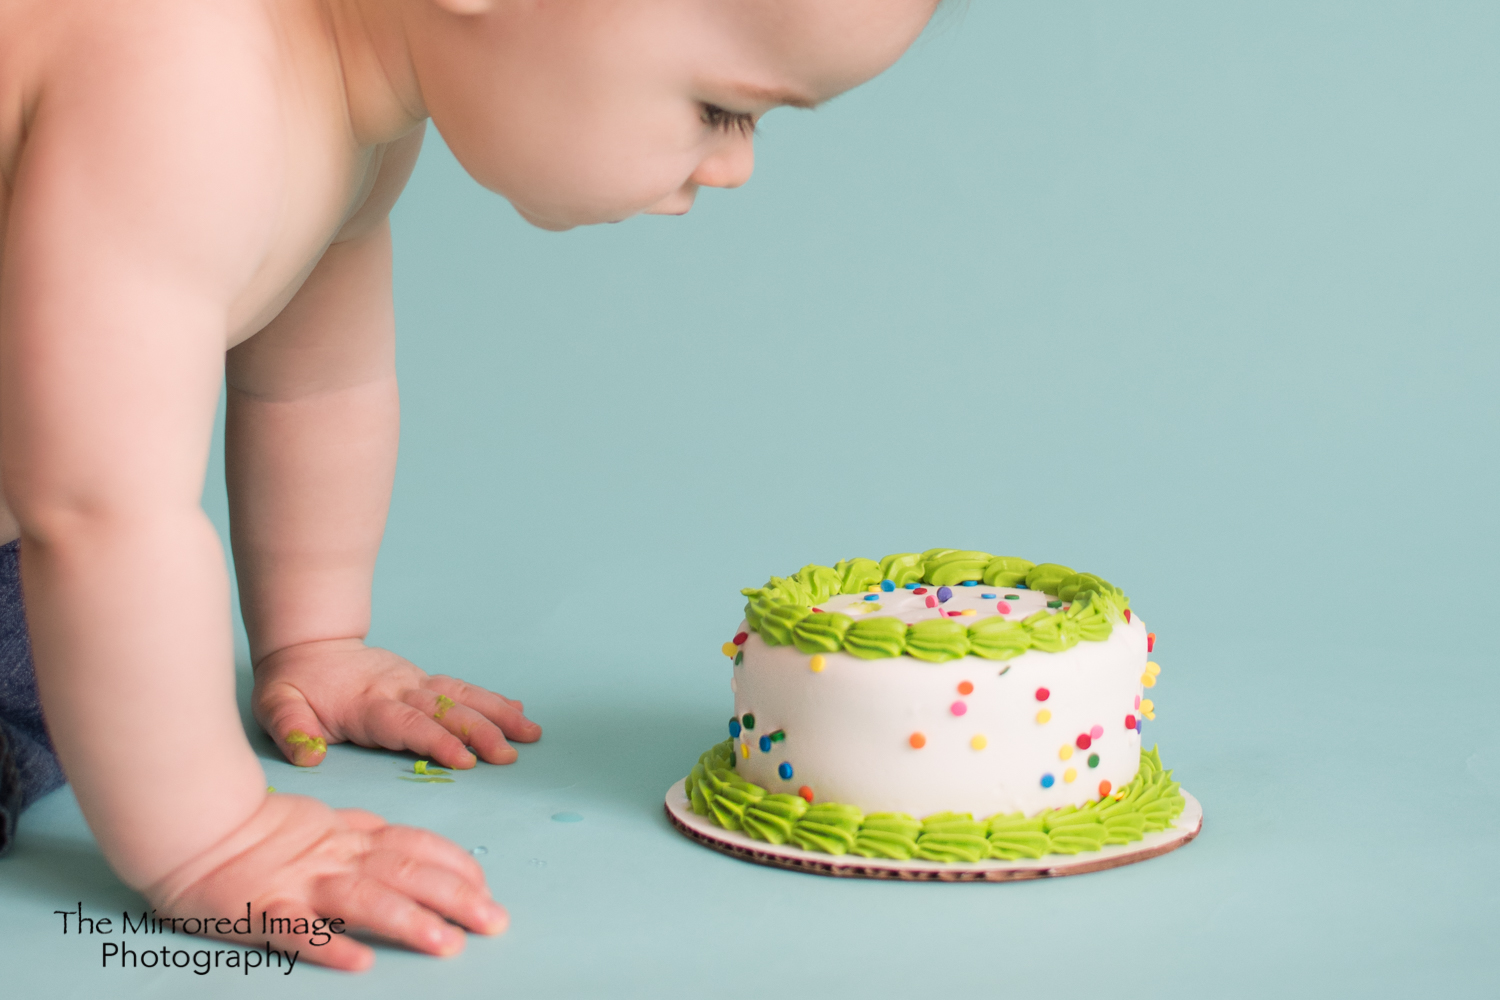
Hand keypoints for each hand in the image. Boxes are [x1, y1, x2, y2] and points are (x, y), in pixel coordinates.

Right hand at [147, 792, 505, 969]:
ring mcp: (299, 883)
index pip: (416, 846)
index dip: (456, 865)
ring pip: (364, 900)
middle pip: (406, 873)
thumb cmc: (256, 829)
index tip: (487, 888)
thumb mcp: (324, 821)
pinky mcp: (260, 911)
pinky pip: (296, 931)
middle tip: (495, 922)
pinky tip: (358, 961)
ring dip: (409, 922)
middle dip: (456, 898)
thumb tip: (419, 850)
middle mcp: (334, 858)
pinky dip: (328, 944)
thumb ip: (367, 836)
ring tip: (447, 945)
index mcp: (350, 837)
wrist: (190, 823)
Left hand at [252, 639, 539, 768]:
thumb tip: (309, 756)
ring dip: (498, 715)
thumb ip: (291, 730)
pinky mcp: (422, 681)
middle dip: (482, 732)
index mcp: (368, 705)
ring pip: (463, 697)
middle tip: (510, 754)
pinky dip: (492, 700)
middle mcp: (399, 690)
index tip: (466, 760)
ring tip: (531, 733)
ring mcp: (415, 683)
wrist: (307, 643)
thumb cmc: (293, 683)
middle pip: (447, 711)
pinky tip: (517, 711)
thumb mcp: (275, 705)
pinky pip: (462, 689)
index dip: (438, 741)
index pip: (410, 725)